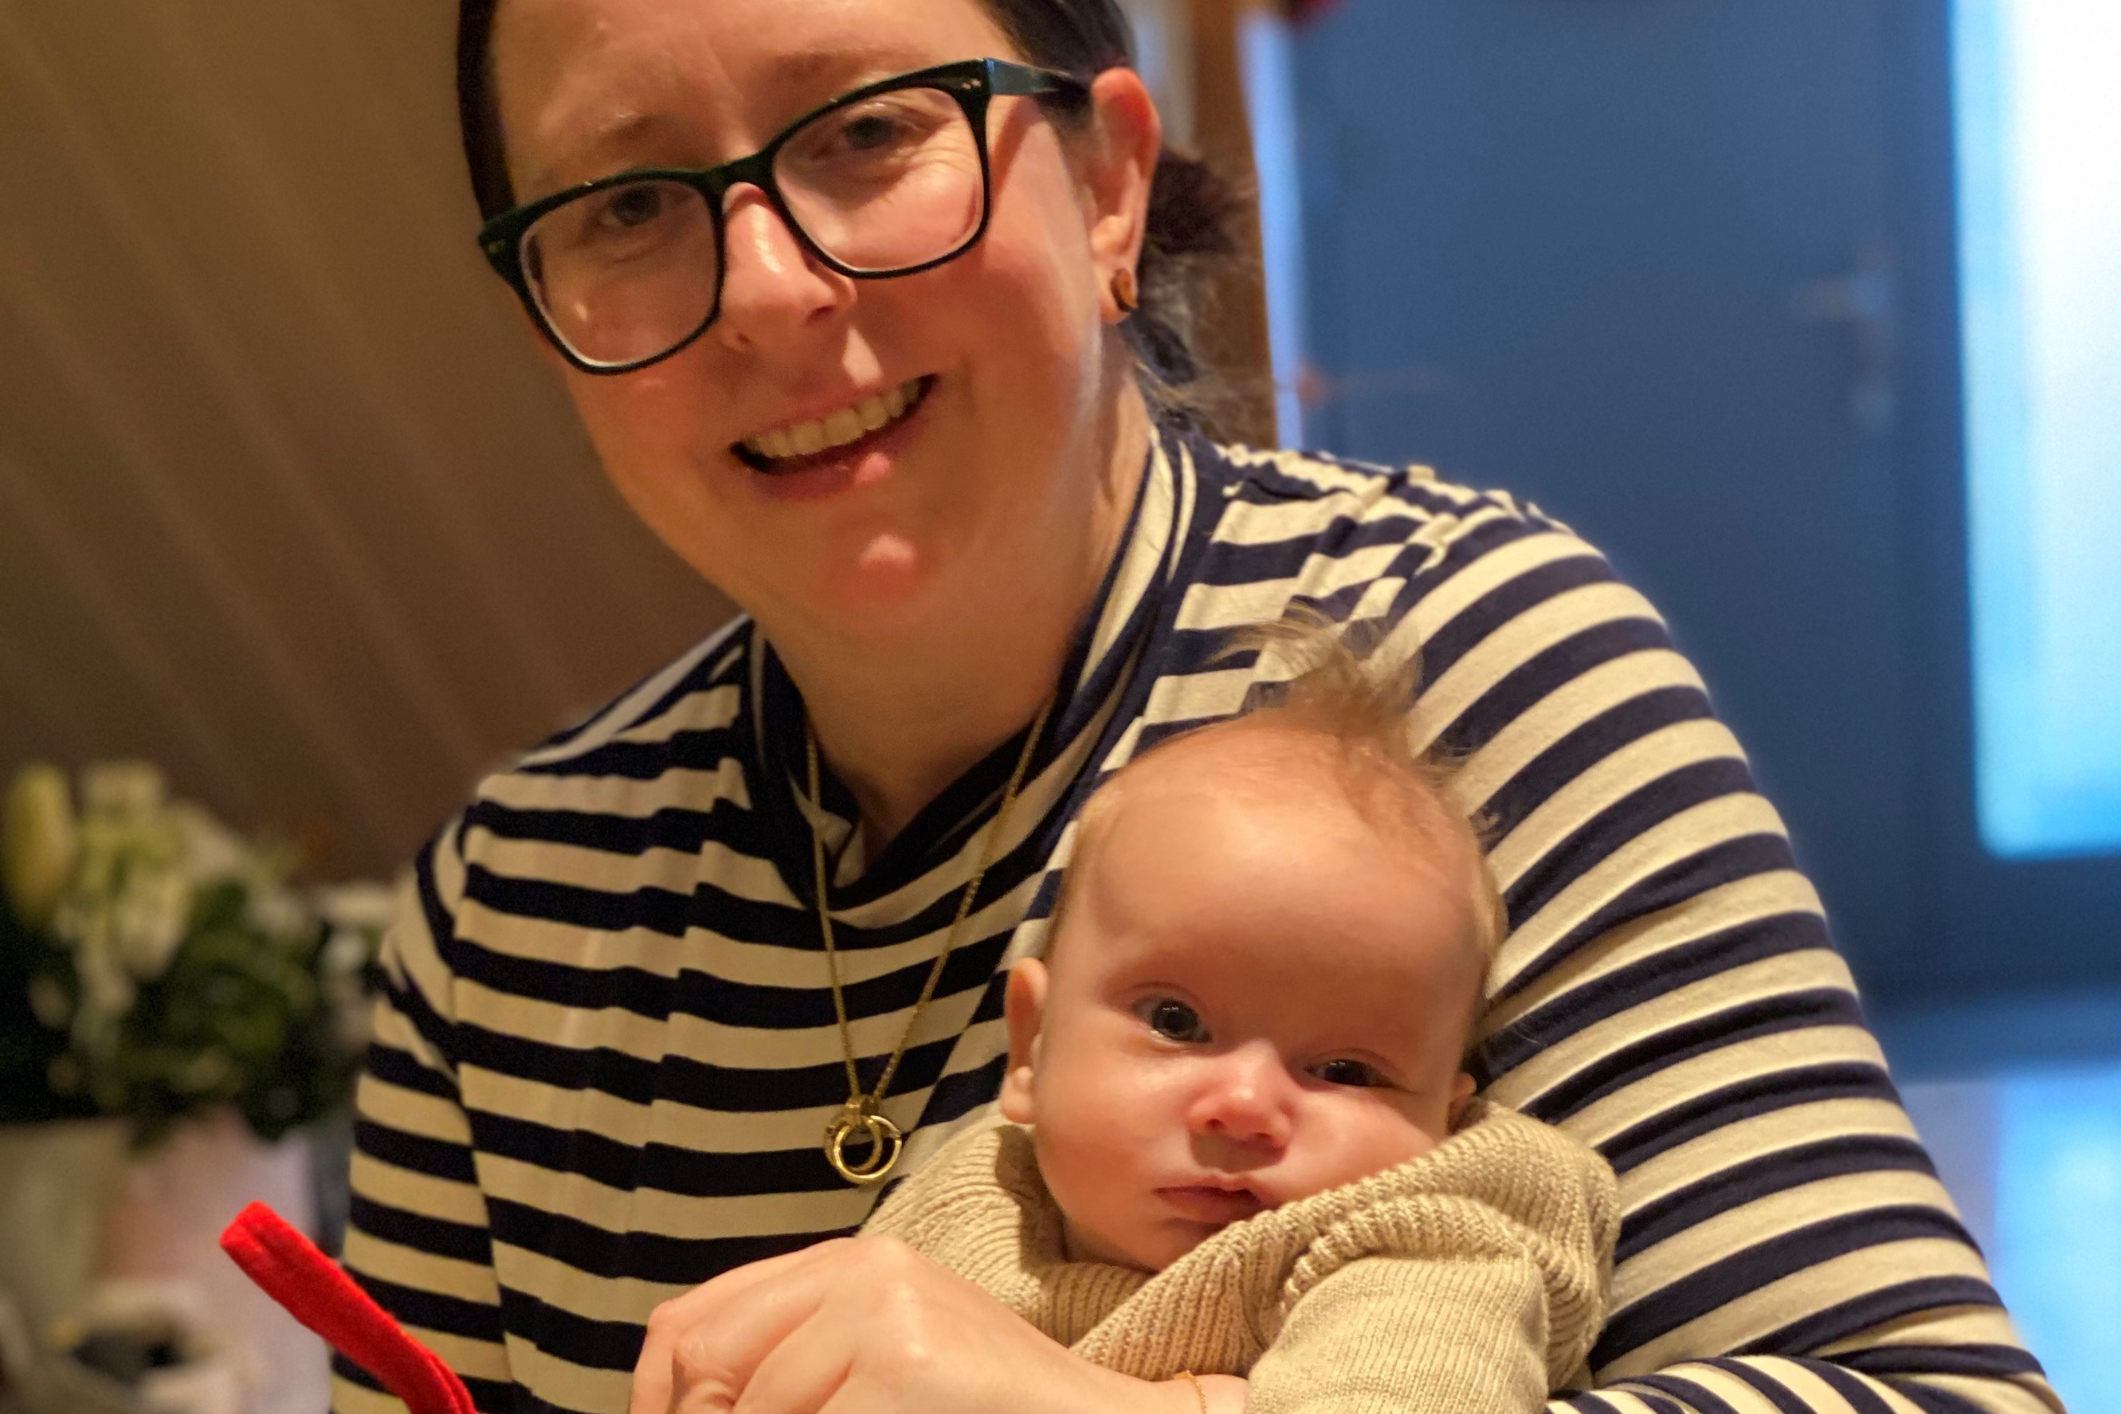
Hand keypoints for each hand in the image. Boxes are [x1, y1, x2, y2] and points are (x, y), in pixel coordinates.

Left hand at [628, 1234, 1212, 1413]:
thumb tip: (680, 1401)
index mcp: (850, 1262)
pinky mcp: (905, 1367)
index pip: (688, 1323)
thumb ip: (794, 1363)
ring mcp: (886, 1314)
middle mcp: (863, 1269)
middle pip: (701, 1368)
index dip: (658, 1400)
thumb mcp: (882, 1365)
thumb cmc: (992, 1413)